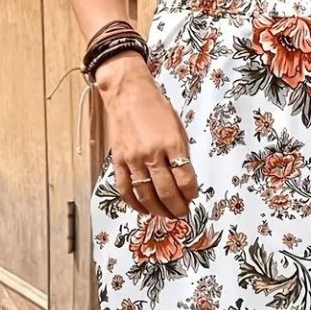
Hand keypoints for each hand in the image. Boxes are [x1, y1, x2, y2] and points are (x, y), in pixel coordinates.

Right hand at [95, 51, 198, 218]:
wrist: (128, 94)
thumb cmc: (157, 109)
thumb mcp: (177, 129)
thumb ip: (181, 154)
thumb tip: (184, 181)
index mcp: (172, 144)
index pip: (185, 179)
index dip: (190, 193)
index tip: (192, 198)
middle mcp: (152, 154)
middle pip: (166, 191)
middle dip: (177, 207)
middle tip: (182, 213)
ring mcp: (133, 159)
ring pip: (146, 195)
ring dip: (158, 210)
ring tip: (166, 216)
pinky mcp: (118, 160)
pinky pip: (125, 188)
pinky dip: (134, 203)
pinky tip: (144, 210)